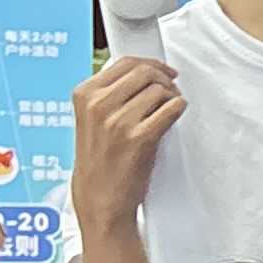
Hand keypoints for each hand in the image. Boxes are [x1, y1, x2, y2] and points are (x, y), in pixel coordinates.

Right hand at [66, 57, 181, 225]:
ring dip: (172, 96)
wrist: (99, 199)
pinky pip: (171, 109)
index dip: (151, 64)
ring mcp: (118, 122)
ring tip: (169, 108)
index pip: (125, 63)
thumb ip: (110, 94)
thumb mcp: (91, 120)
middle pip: (145, 72)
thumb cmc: (99, 161)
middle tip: (171, 90)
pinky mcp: (139, 138)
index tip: (163, 70)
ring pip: (160, 90)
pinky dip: (178, 109)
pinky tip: (173, 116)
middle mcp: (98, 105)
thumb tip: (141, 72)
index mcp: (84, 95)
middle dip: (164, 79)